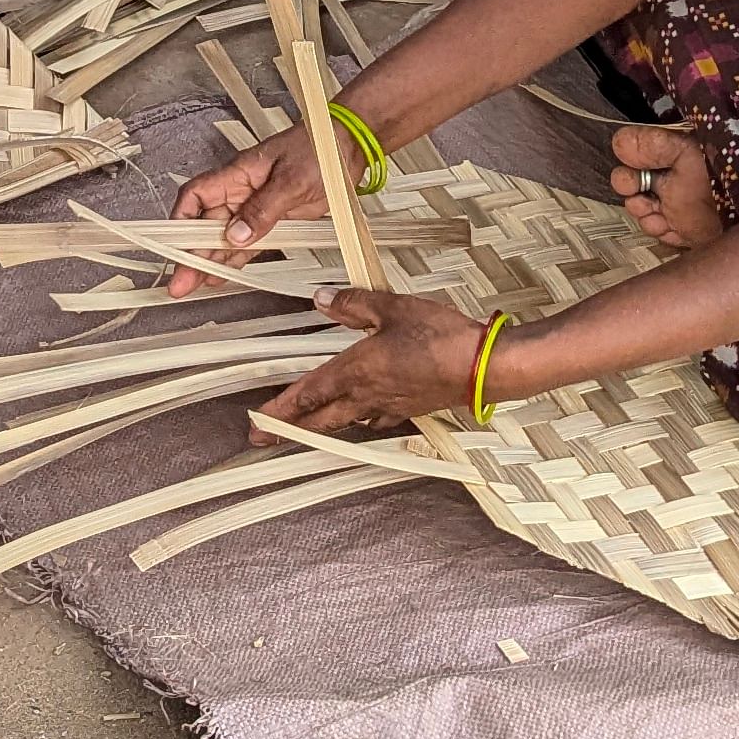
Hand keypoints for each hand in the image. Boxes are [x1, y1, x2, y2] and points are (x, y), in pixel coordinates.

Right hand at [163, 123, 335, 297]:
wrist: (348, 148)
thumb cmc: (320, 149)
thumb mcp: (291, 180)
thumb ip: (262, 210)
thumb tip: (235, 235)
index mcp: (238, 174)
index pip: (196, 196)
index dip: (181, 220)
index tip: (173, 244)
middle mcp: (241, 192)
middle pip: (206, 224)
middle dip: (191, 253)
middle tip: (182, 282)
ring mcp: (256, 207)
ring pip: (223, 238)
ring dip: (209, 261)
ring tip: (194, 286)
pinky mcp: (273, 221)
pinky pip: (247, 244)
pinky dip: (233, 261)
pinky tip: (221, 275)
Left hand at [258, 288, 491, 435]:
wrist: (481, 366)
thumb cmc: (439, 335)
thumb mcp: (392, 307)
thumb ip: (353, 303)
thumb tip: (320, 299)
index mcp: (356, 370)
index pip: (308, 394)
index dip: (280, 408)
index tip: (257, 422)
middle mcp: (367, 395)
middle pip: (319, 418)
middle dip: (289, 429)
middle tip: (264, 439)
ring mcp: (389, 406)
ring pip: (345, 421)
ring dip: (321, 426)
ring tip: (304, 427)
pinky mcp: (409, 409)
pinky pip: (375, 420)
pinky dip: (360, 420)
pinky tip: (362, 416)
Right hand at [609, 123, 724, 249]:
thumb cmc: (716, 177)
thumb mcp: (686, 152)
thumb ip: (653, 144)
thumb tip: (619, 143)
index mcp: (671, 153)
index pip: (635, 151)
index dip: (629, 159)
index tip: (633, 165)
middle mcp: (669, 177)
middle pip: (629, 180)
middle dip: (627, 184)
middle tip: (637, 190)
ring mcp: (672, 205)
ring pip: (638, 207)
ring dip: (641, 210)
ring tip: (657, 212)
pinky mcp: (679, 230)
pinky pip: (654, 231)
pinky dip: (657, 229)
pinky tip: (669, 226)